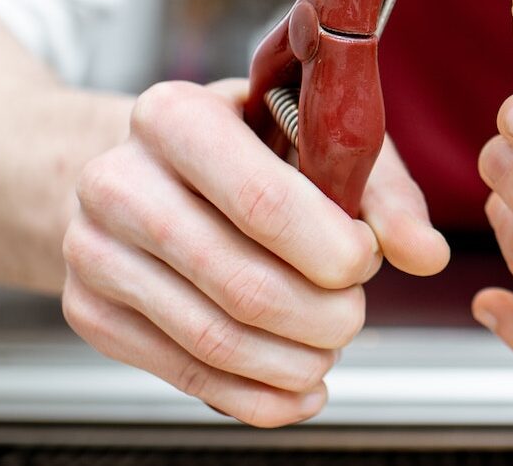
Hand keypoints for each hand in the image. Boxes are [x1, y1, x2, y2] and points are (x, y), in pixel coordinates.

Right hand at [63, 79, 449, 424]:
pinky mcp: (89, 311)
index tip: (365, 262)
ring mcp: (92, 250)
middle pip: (241, 283)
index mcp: (173, 115)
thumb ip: (380, 191)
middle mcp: (117, 180)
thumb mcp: (314, 139)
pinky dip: (257, 397)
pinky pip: (184, 374)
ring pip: (213, 339)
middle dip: (322, 316)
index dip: (330, 249)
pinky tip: (298, 387)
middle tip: (354, 313)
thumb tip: (423, 254)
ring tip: (330, 349)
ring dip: (294, 363)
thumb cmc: (240, 145)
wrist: (135, 167)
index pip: (262, 201)